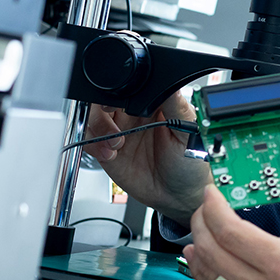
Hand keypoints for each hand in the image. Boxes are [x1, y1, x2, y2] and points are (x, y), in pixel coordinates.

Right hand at [84, 92, 209, 224]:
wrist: (177, 198)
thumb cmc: (189, 164)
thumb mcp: (189, 134)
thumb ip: (177, 108)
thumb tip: (171, 82)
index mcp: (154, 104)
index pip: (131, 86)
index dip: (120, 90)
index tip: (118, 101)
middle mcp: (133, 115)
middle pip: (105, 98)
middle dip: (102, 109)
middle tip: (112, 123)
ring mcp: (118, 132)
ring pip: (93, 117)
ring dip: (99, 128)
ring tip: (117, 144)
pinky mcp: (107, 150)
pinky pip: (89, 140)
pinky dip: (94, 145)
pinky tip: (111, 154)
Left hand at [183, 160, 279, 279]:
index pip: (231, 232)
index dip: (214, 208)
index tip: (213, 193)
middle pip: (212, 252)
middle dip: (201, 222)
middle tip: (206, 206)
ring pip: (210, 276)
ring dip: (199, 248)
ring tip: (199, 229)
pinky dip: (205, 276)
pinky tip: (204, 263)